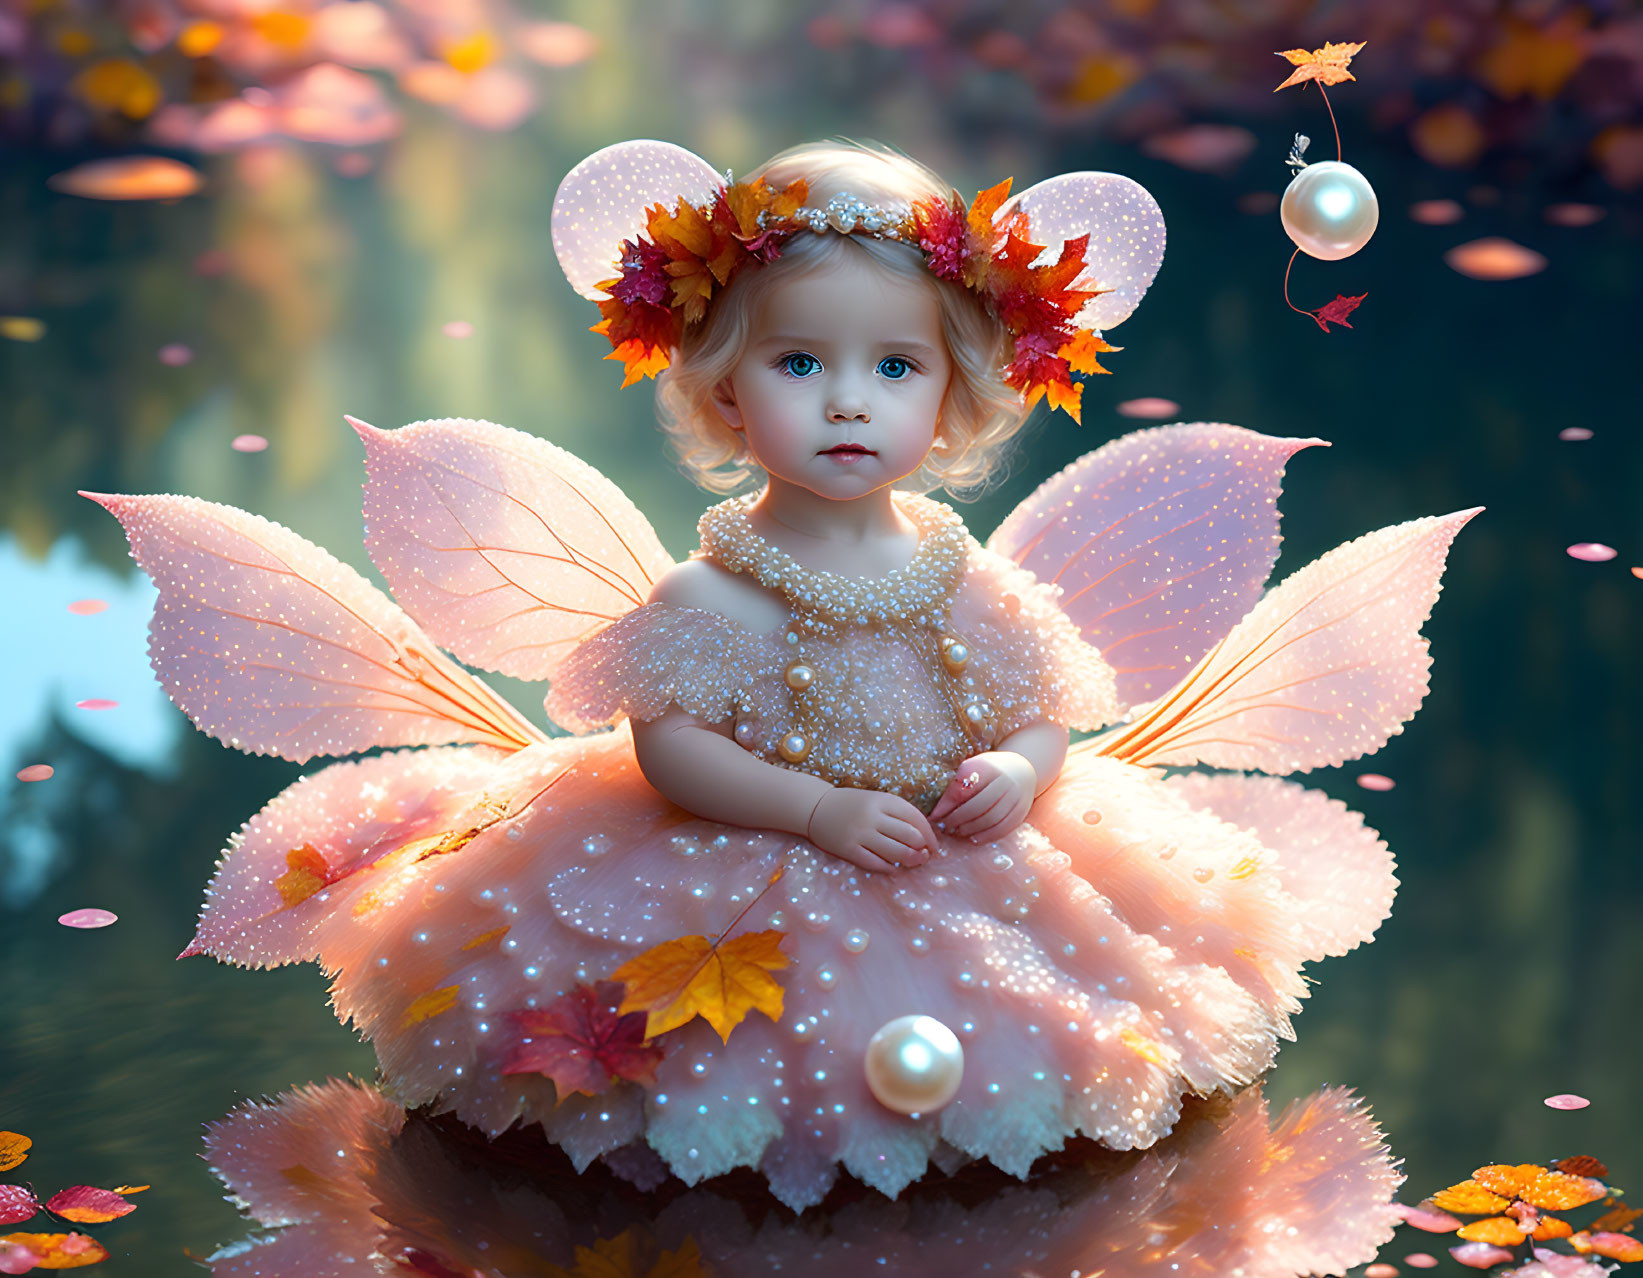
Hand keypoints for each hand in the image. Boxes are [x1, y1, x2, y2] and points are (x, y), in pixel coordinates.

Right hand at [806, 788, 937, 873]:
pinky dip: (889, 868)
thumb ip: (897, 814)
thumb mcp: (875, 800)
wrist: (815, 807)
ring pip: (896, 852)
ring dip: (910, 860)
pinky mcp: (848, 849)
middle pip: (909, 836)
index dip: (929, 834)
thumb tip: (924, 837)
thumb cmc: (852, 805)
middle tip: (926, 856)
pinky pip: (875, 863)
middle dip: (923, 849)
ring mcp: (859, 833)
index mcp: (882, 800)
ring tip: (914, 862)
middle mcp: (872, 816)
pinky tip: (894, 869)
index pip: (915, 818)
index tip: (934, 845)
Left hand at [929, 752, 1035, 842]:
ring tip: (957, 832)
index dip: (946, 805)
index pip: (963, 789)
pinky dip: (987, 836)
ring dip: (971, 829)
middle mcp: (1004, 780)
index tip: (934, 816)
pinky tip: (973, 839)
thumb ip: (956, 786)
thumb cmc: (988, 772)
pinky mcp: (1022, 810)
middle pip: (977, 806)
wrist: (1022, 771)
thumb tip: (935, 812)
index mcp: (986, 767)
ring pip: (991, 818)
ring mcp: (1015, 796)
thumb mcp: (971, 769)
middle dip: (957, 819)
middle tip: (944, 826)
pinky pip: (1003, 828)